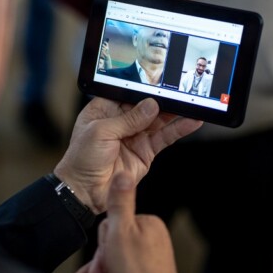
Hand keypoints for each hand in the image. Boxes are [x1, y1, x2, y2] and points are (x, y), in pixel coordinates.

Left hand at [54, 97, 201, 212]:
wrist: (84, 192)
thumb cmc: (81, 160)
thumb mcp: (100, 132)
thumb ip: (128, 119)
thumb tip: (151, 105)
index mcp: (105, 110)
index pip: (128, 93)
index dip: (144, 87)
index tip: (161, 80)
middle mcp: (121, 121)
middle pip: (147, 105)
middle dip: (164, 99)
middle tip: (181, 92)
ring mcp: (135, 136)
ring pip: (159, 120)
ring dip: (175, 113)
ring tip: (191, 104)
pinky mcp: (146, 151)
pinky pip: (165, 137)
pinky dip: (179, 129)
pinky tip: (191, 122)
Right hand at [70, 172, 183, 272]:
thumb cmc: (137, 272)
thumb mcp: (122, 231)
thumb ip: (120, 203)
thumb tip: (123, 174)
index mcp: (148, 225)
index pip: (112, 225)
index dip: (102, 243)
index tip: (101, 257)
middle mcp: (151, 242)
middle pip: (112, 245)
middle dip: (98, 264)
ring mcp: (149, 263)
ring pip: (113, 263)